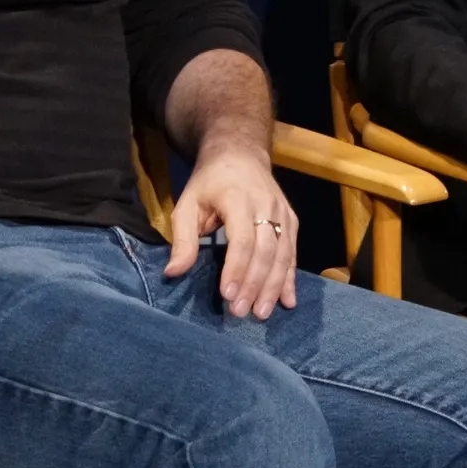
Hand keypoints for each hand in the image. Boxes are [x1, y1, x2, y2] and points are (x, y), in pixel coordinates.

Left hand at [162, 144, 297, 318]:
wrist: (240, 154)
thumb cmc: (209, 182)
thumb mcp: (187, 203)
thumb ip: (183, 238)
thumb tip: (173, 273)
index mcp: (238, 198)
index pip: (242, 240)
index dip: (236, 269)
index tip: (227, 295)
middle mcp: (266, 205)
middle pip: (265, 251)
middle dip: (254, 285)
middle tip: (240, 312)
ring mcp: (283, 213)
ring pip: (283, 255)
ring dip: (273, 287)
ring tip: (261, 313)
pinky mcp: (292, 220)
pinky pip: (293, 253)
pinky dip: (290, 279)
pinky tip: (287, 301)